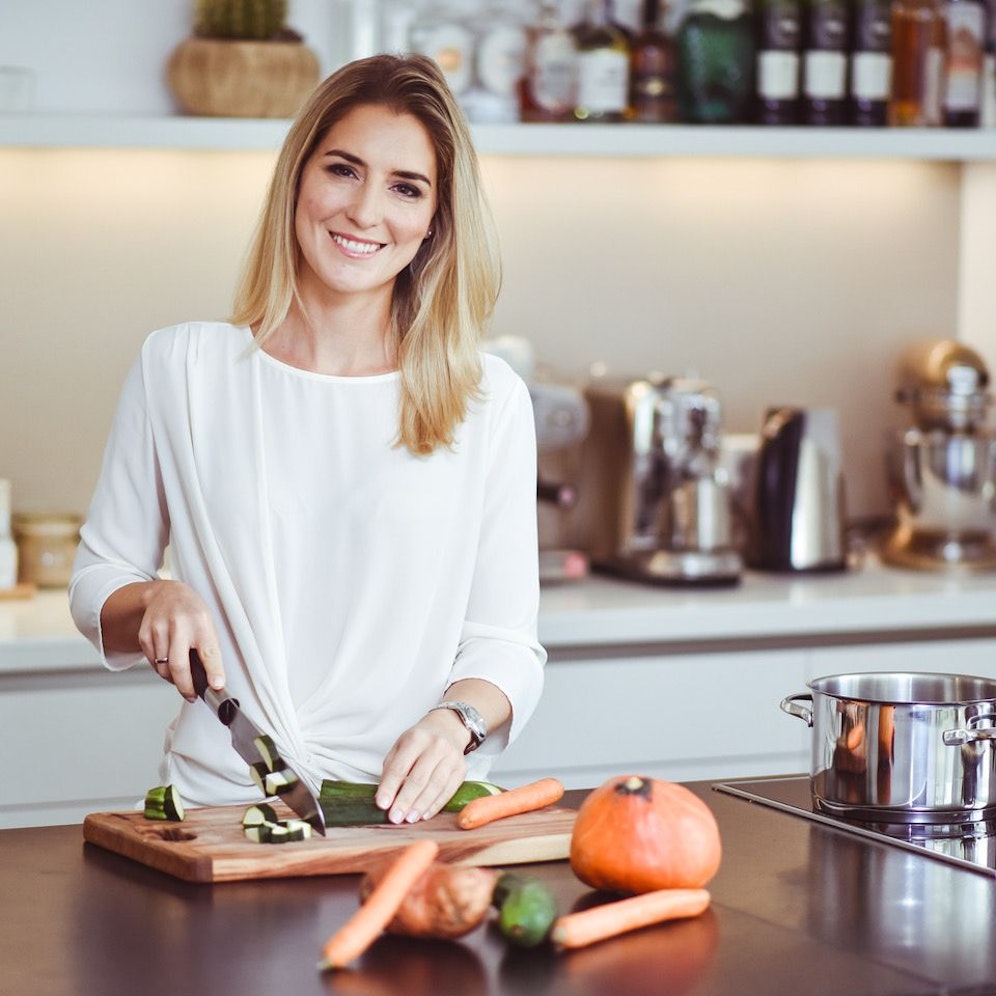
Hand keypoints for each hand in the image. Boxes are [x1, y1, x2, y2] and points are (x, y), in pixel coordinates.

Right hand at [136, 580, 224, 700]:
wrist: (166, 594)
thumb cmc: (192, 612)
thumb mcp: (208, 624)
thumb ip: (210, 650)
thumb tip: (214, 680)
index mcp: (200, 622)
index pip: (209, 652)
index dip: (213, 672)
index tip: (217, 686)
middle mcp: (178, 625)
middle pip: (179, 666)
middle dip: (186, 687)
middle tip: (192, 695)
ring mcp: (158, 630)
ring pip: (164, 669)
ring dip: (174, 679)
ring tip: (182, 676)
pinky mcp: (144, 636)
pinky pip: (153, 663)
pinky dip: (162, 669)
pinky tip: (169, 662)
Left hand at [375, 710, 469, 823]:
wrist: (448, 728)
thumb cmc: (419, 741)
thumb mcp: (401, 746)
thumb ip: (391, 769)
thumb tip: (384, 797)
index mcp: (416, 738)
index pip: (400, 766)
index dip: (390, 787)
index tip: (382, 804)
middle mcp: (436, 746)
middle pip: (419, 778)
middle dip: (405, 800)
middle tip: (395, 817)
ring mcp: (451, 757)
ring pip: (435, 786)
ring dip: (421, 805)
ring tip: (409, 819)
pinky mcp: (461, 769)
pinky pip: (448, 790)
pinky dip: (435, 805)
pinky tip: (425, 814)